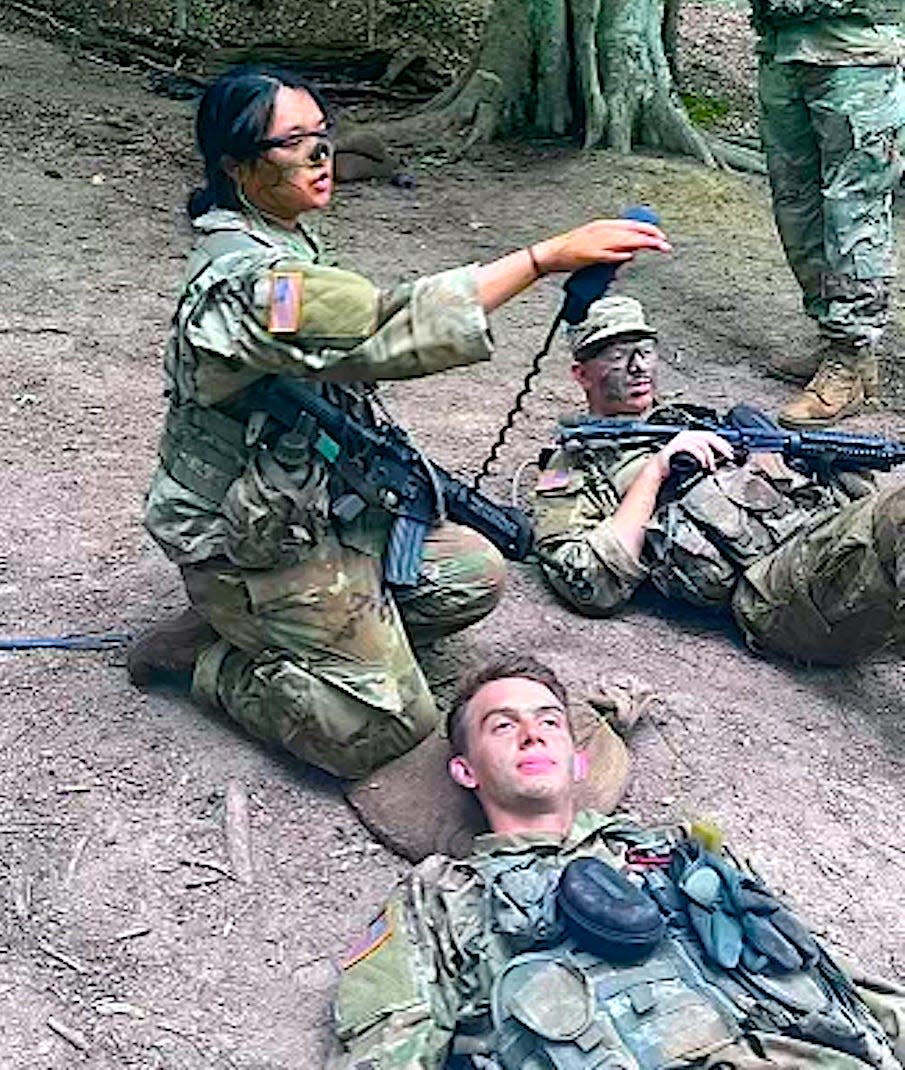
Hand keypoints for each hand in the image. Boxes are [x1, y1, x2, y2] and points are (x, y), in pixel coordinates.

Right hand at [532, 219, 671, 273]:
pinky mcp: (590, 254)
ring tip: (657, 248)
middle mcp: (603, 230)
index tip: (662, 238)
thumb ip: (613, 245)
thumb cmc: (571, 250)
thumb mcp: (595, 241)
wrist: (551, 253)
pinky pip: (608, 254)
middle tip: (666, 245)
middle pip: (633, 232)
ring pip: (625, 240)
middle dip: (652, 238)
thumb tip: (631, 251)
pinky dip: (619, 255)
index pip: (633, 225)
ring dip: (642, 244)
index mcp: (605, 226)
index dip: (650, 230)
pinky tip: (630, 256)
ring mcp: (597, 242)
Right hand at [650, 430, 733, 480]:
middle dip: (721, 447)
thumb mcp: (693, 458)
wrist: (658, 470)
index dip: (723, 443)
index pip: (711, 436)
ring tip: (712, 467)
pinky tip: (703, 464)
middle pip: (709, 437)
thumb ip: (705, 455)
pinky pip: (692, 448)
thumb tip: (720, 457)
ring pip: (702, 443)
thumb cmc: (674, 464)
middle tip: (729, 456)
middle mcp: (687, 435)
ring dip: (710, 456)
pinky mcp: (675, 446)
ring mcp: (680, 440)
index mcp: (692, 436)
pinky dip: (700, 456)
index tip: (731, 451)